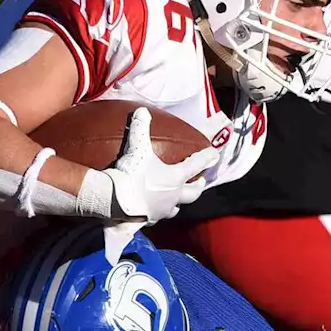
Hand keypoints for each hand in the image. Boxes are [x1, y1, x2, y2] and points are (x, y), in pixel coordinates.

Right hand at [104, 108, 219, 222]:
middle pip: (193, 193)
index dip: (206, 158)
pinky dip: (157, 212)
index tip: (215, 155)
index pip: (196, 165)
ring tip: (176, 199)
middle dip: (198, 187)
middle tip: (200, 182)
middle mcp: (173, 196)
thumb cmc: (131, 174)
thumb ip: (141, 129)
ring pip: (176, 208)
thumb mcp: (137, 148)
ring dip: (178, 203)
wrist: (115, 202)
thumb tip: (142, 110)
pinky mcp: (149, 220)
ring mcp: (162, 210)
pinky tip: (152, 211)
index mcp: (175, 177)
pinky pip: (157, 217)